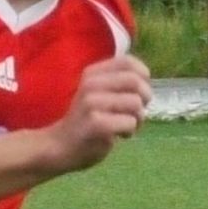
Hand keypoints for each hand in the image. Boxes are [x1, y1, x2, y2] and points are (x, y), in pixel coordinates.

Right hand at [46, 56, 153, 170]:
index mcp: (92, 73)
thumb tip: (147, 82)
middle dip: (145, 97)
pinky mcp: (97, 124)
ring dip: (139, 118)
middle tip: (138, 112)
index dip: (142, 75)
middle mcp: (91, 84)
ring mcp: (92, 104)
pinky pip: (130, 122)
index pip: (128, 62)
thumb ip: (118, 84)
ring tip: (127, 126)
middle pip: (135, 81)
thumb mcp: (97, 93)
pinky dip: (130, 131)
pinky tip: (119, 136)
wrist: (60, 146)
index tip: (139, 92)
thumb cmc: (85, 120)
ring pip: (135, 103)